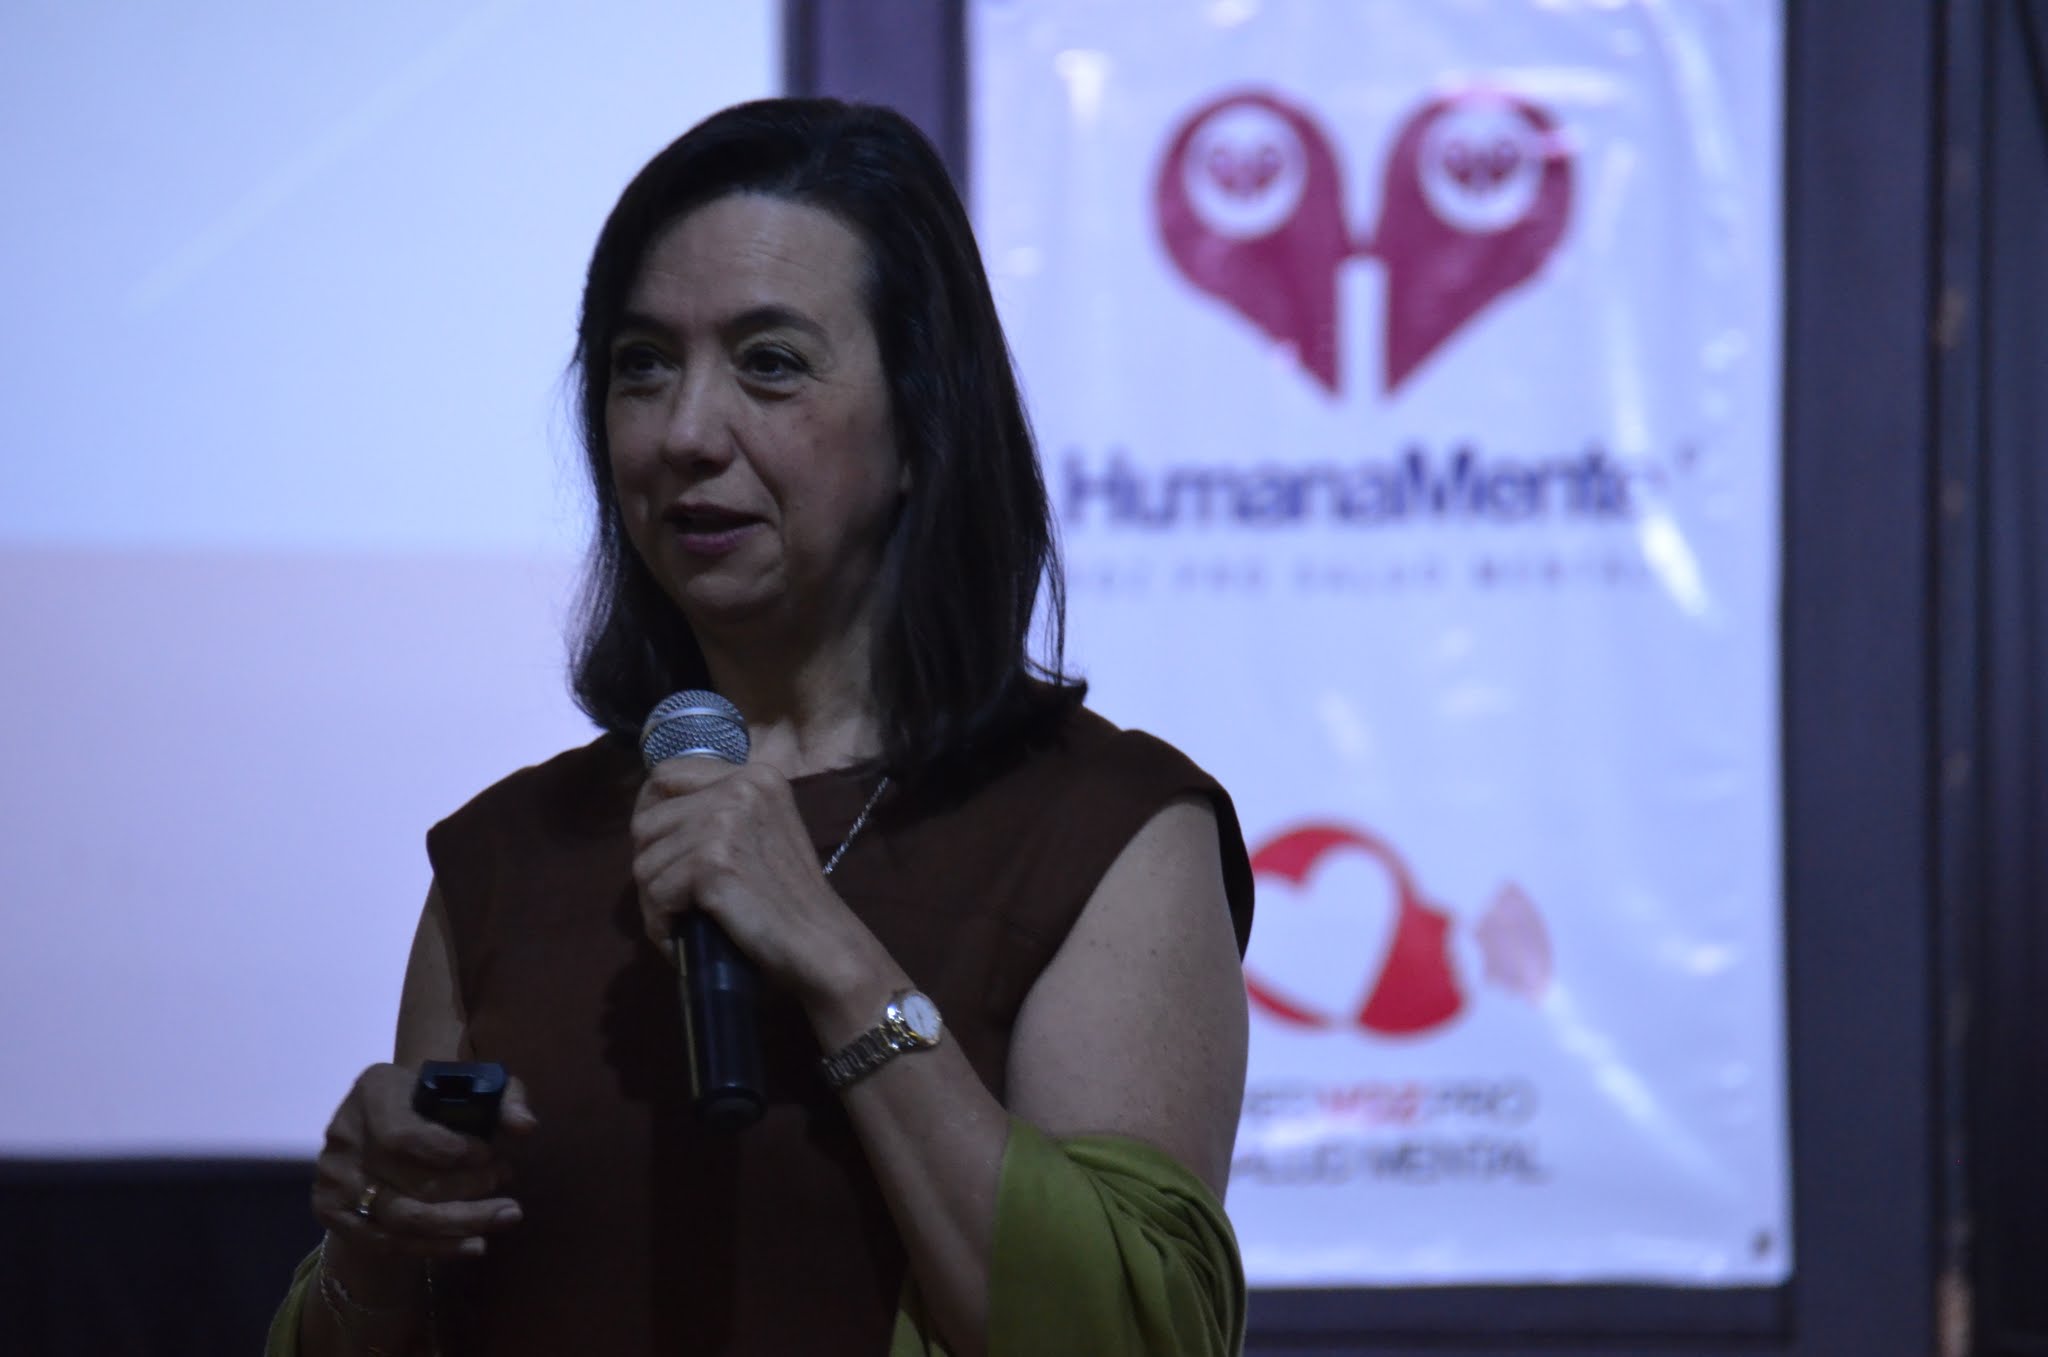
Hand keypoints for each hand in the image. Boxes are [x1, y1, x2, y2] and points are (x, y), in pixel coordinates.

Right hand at [311, 1062, 535, 1268]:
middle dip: (469, 1191)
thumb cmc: (436, 1103)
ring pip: (401, 1218)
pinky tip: (474, 1244)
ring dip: (460, 1224)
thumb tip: (525, 1127)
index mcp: (374, 1089)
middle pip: (409, 1182)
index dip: (452, 1153)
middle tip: (509, 1193)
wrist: (388, 1124)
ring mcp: (333, 1176)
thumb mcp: (473, 1087)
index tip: (492, 1155)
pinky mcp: (331, 1211)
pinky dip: (436, 1247)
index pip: (406, 1135)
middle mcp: (344, 1133)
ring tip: (504, 1218)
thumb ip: (504, 1098)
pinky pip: (387, 1242)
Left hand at [630, 758, 882, 1002]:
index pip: (666, 775)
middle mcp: (739, 787)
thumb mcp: (762, 831)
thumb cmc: (790, 898)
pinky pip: (655, 892)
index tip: (658, 849)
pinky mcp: (711, 861)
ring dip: (656, 900)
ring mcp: (724, 821)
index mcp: (754, 775)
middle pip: (648, 821)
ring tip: (682, 921)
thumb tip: (650, 818)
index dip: (649, 813)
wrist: (820, 941)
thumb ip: (720, 812)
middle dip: (652, 866)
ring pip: (645, 861)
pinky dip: (662, 922)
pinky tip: (683, 935)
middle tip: (673, 899)